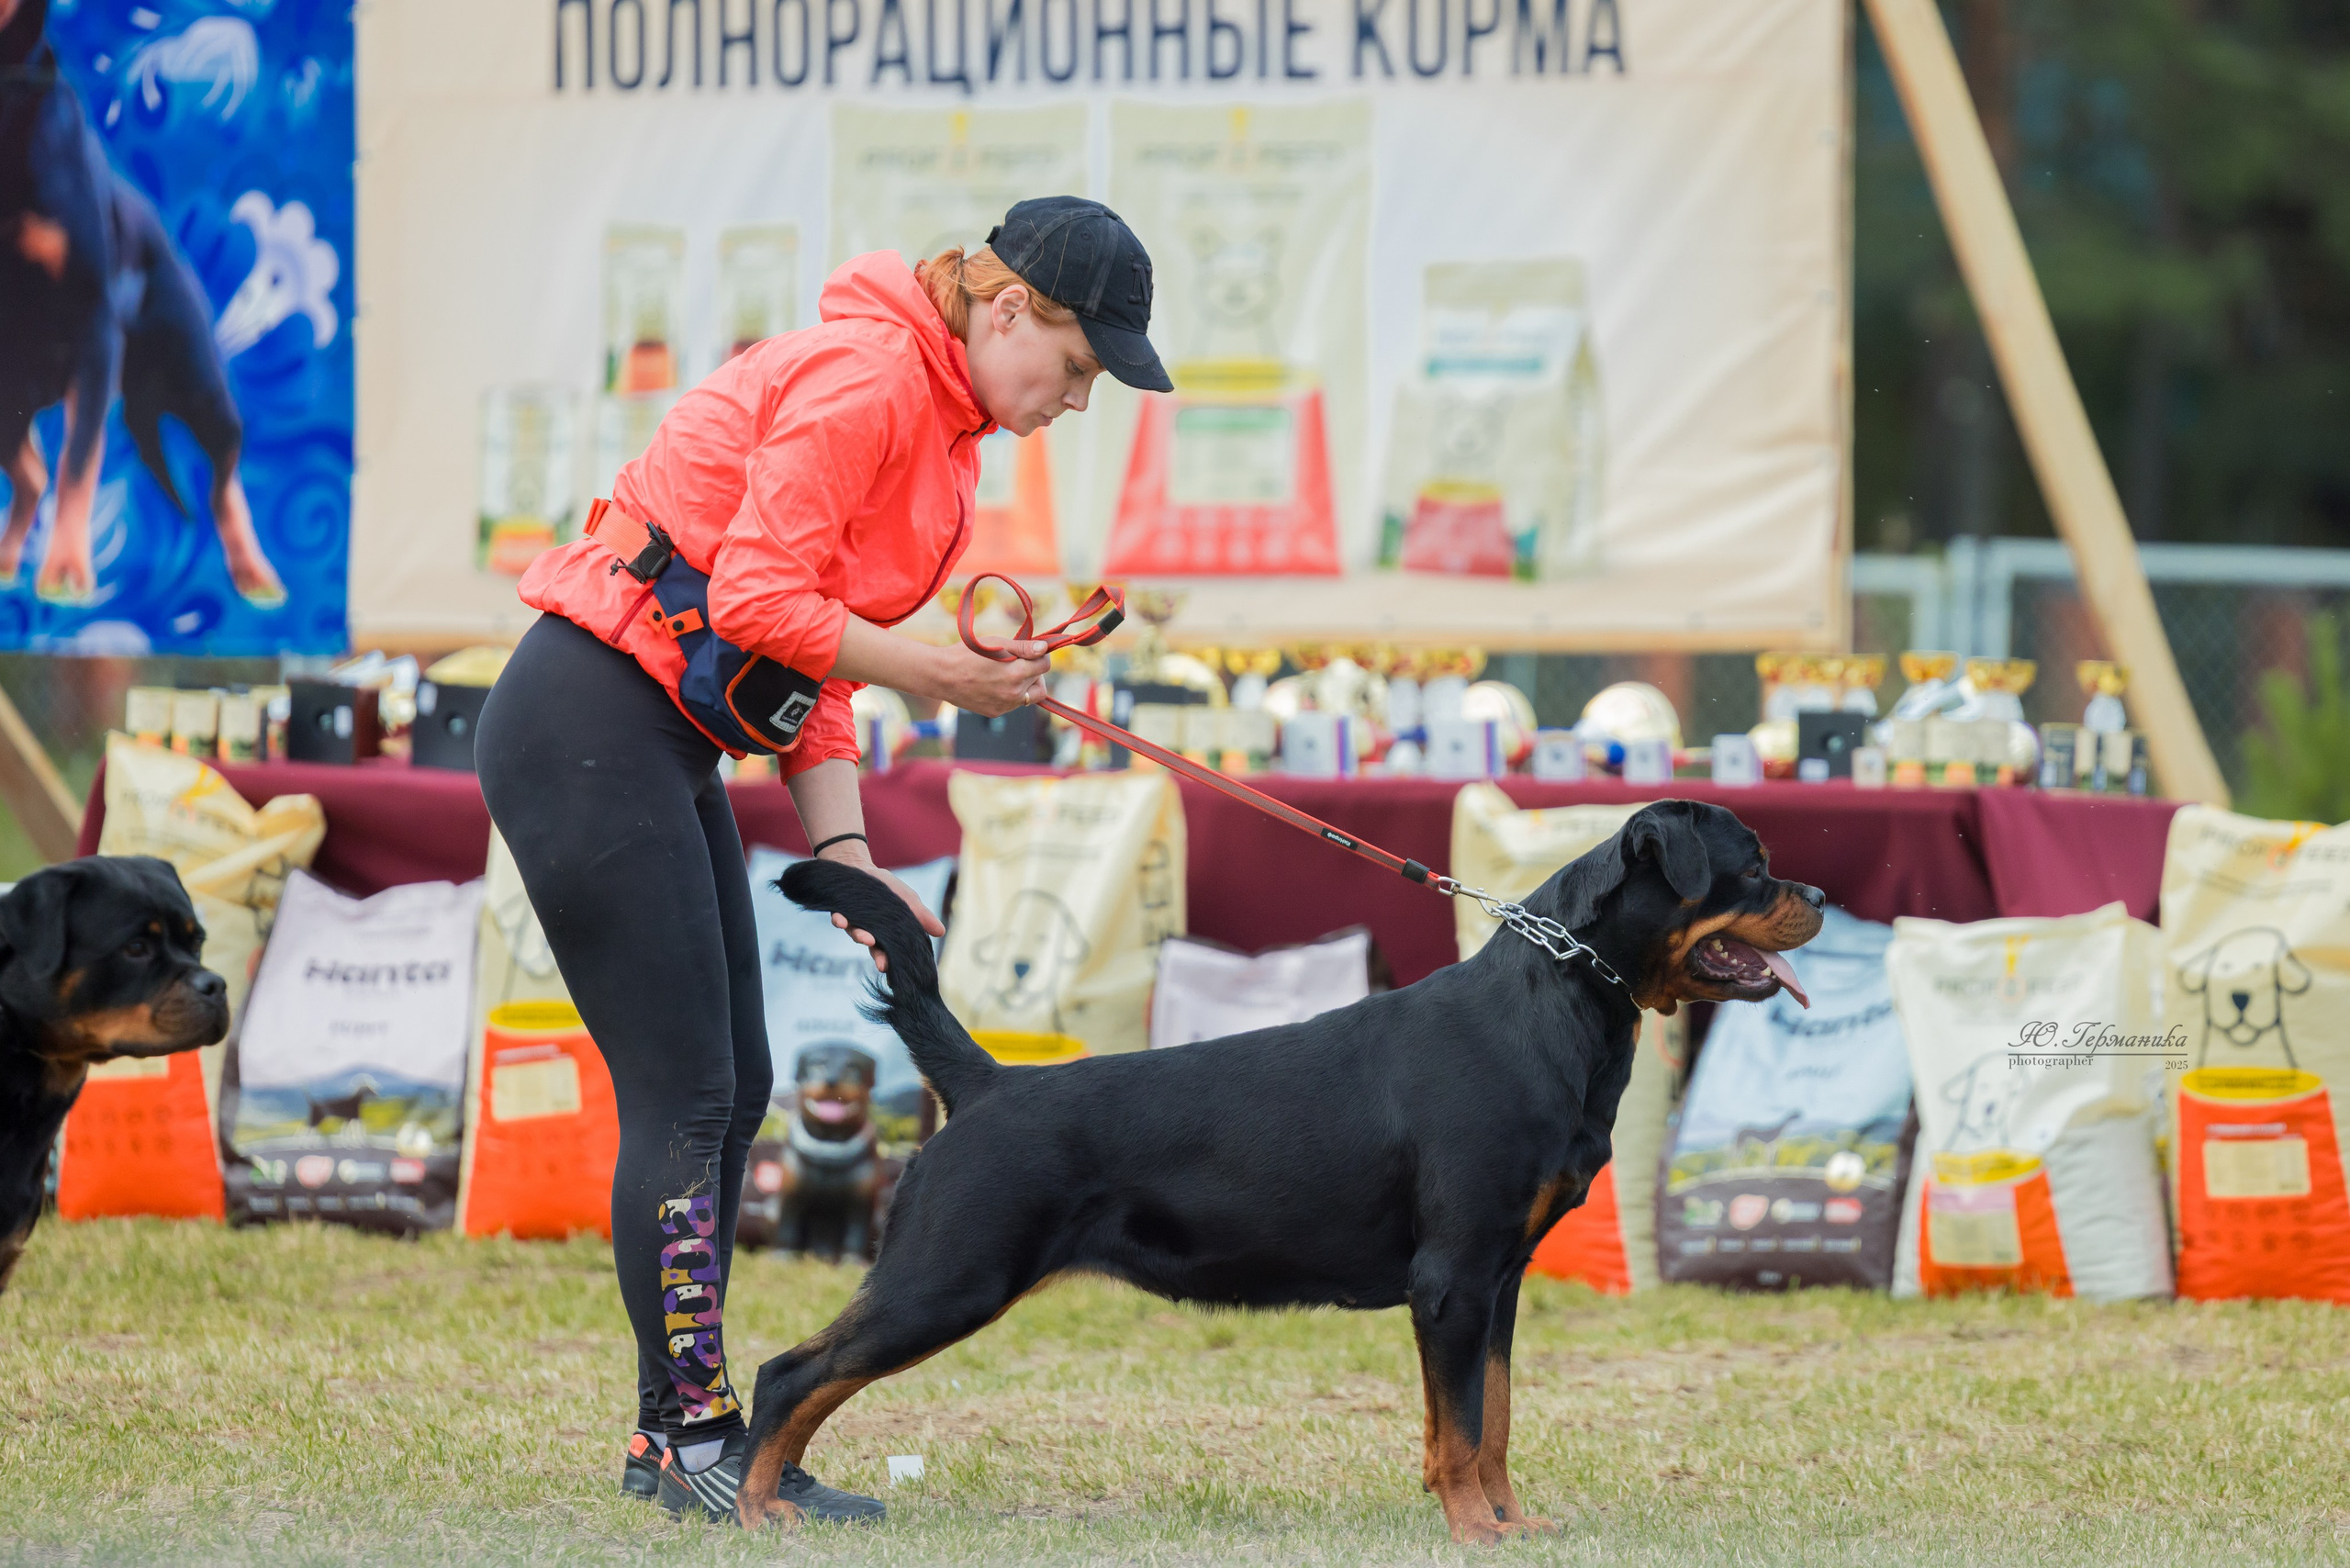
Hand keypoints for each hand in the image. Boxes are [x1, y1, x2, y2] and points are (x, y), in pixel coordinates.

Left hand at [821, 845, 944, 972]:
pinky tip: (841, 921)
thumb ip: (921, 915)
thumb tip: (941, 931)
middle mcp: (870, 932)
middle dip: (880, 957)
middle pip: (875, 948)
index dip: (898, 959)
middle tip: (884, 965)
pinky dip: (840, 921)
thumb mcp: (907, 899)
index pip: (894, 950)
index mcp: (887, 933)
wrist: (859, 868)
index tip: (902, 969)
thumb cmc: (885, 887)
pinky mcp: (840, 913)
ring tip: (866, 939)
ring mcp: (854, 923)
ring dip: (861, 938)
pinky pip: (839, 920)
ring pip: (857, 935)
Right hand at [935, 637, 1052, 717]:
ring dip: (1024, 685)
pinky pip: (1013, 704)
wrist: (941, 675)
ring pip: (1029, 696)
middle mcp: (1014, 694)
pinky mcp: (996, 712)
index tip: (1030, 651)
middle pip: (1040, 684)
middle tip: (1017, 662)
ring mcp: (1005, 706)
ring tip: (1006, 673)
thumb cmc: (968, 654)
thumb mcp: (997, 643)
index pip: (1045, 665)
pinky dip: (1010, 694)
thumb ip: (1024, 647)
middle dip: (1034, 672)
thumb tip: (1045, 648)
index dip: (1040, 655)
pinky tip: (994, 683)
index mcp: (1016, 674)